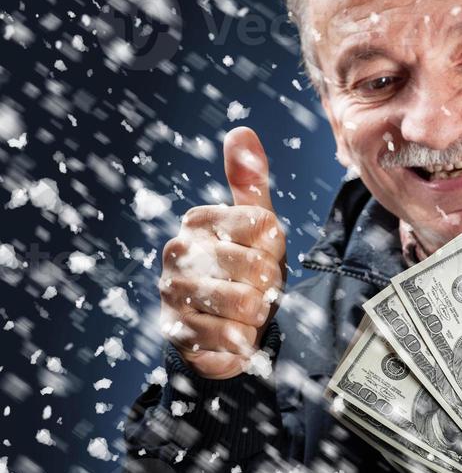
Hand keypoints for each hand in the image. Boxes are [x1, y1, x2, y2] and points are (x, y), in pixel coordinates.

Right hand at [159, 127, 286, 379]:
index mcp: (198, 221)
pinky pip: (232, 338)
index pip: (264, 227)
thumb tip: (241, 130)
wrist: (222, 327)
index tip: (263, 254)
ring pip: (246, 304)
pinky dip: (243, 341)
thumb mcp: (255, 224)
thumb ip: (250, 181)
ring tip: (247, 311)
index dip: (276, 247)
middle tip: (257, 288)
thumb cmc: (243, 268)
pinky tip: (233, 334)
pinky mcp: (178, 333)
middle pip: (258, 267)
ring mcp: (174, 293)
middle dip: (270, 285)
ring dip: (259, 314)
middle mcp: (178, 252)